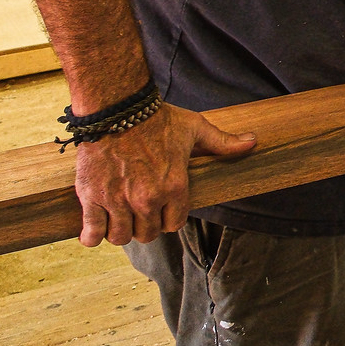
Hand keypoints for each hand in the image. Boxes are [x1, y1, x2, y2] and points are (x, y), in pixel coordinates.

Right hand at [73, 103, 256, 246]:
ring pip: (121, 237)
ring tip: (118, 219)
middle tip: (139, 214)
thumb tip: (252, 142)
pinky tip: (95, 228)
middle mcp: (148, 199)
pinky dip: (92, 235)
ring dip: (120, 231)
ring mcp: (119, 200)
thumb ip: (223, 142)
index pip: (174, 224)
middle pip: (147, 234)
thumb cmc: (158, 118)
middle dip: (145, 227)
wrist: (118, 108)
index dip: (168, 219)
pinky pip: (91, 232)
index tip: (161, 211)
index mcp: (175, 186)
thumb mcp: (195, 128)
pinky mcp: (92, 198)